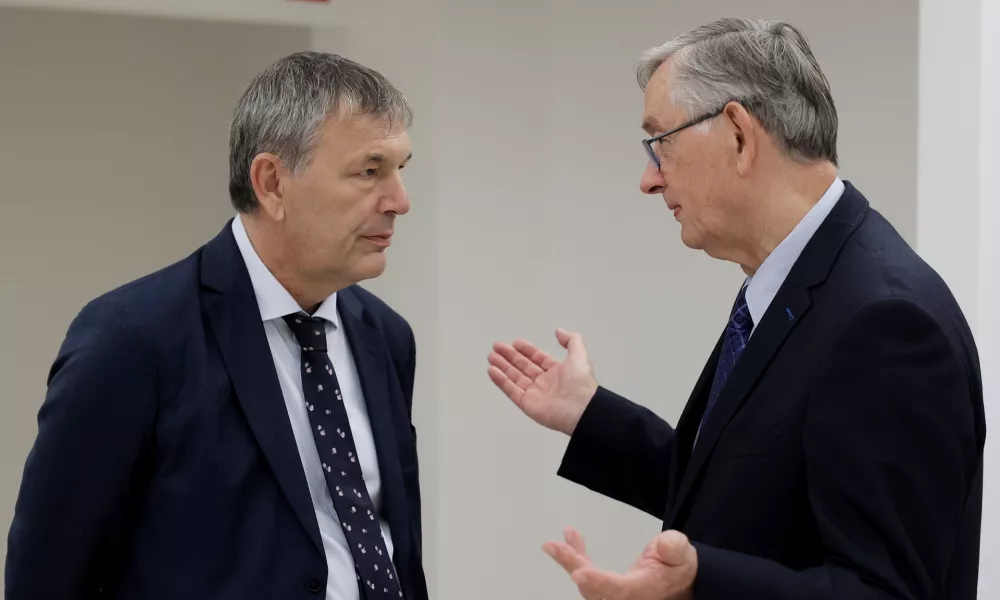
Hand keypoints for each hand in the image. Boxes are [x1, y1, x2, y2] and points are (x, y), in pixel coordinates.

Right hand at [487, 328, 597, 435]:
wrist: (581, 409)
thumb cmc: (580, 382)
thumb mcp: (579, 355)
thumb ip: (571, 340)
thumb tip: (559, 331)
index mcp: (556, 371)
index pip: (537, 358)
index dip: (526, 350)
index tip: (514, 342)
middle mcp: (544, 382)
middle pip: (523, 366)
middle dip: (509, 356)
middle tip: (496, 347)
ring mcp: (534, 394)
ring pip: (514, 377)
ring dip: (502, 366)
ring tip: (491, 357)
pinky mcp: (526, 404)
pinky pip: (511, 390)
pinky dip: (501, 381)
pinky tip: (492, 370)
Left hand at [543, 527, 696, 599]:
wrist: (678, 580)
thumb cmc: (678, 566)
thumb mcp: (683, 554)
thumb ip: (674, 548)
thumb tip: (664, 544)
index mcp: (645, 590)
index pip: (620, 589)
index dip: (598, 582)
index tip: (579, 572)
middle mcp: (626, 596)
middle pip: (594, 589)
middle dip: (572, 566)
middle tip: (553, 546)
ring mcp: (614, 594)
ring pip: (586, 584)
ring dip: (569, 560)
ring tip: (553, 542)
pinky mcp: (606, 586)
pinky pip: (587, 574)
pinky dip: (576, 555)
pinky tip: (570, 536)